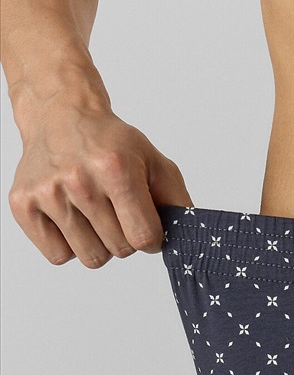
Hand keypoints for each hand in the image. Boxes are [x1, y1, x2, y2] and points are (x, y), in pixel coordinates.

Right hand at [8, 107, 193, 267]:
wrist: (60, 115)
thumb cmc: (109, 142)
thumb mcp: (154, 161)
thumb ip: (176, 200)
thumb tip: (189, 236)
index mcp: (115, 168)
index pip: (143, 238)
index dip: (151, 238)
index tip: (147, 225)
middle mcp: (78, 180)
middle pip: (119, 251)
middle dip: (126, 237)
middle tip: (117, 211)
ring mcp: (48, 194)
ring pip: (91, 258)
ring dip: (99, 244)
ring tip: (95, 214)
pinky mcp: (23, 204)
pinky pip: (58, 256)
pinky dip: (70, 245)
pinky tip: (72, 218)